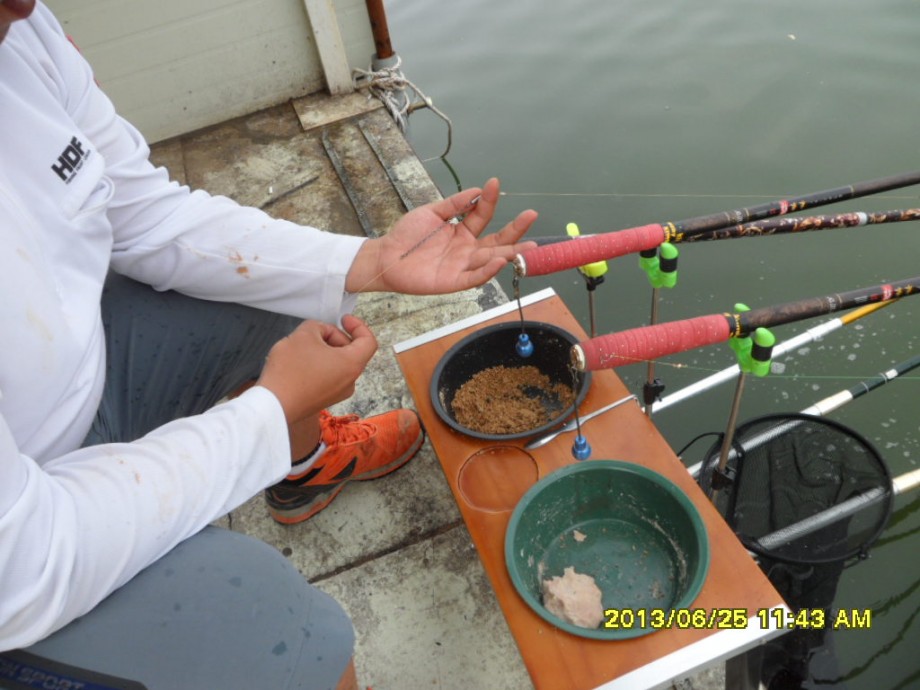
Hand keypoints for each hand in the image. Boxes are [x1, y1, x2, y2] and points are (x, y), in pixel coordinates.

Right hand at [256, 316, 377, 423]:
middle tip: (314, 331)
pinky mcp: (324, 399)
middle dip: (335, 336)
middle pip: (352, 351)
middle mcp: (350, 381)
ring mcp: (337, 393)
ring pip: (339, 363)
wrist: (273, 404)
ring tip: (304, 346)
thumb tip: (321, 333)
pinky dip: (320, 364)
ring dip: (326, 350)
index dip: (358, 326)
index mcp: (352, 364)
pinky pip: (329, 376)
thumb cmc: (291, 369)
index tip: (343, 319)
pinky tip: (300, 361)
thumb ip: (318, 326)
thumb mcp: (304, 334)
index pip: (368, 341)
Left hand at [345, 178, 537, 293]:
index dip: (489, 200)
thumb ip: (454, 204)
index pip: (483, 215)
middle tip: (532, 215)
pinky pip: (474, 278)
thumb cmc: (408, 236)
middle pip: (497, 241)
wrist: (386, 256)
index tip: (494, 182)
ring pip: (491, 260)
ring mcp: (462, 266)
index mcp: (462, 232)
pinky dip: (488, 271)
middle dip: (516, 230)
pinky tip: (499, 262)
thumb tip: (477, 190)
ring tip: (529, 246)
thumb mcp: (432, 212)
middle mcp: (467, 249)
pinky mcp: (453, 282)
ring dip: (510, 253)